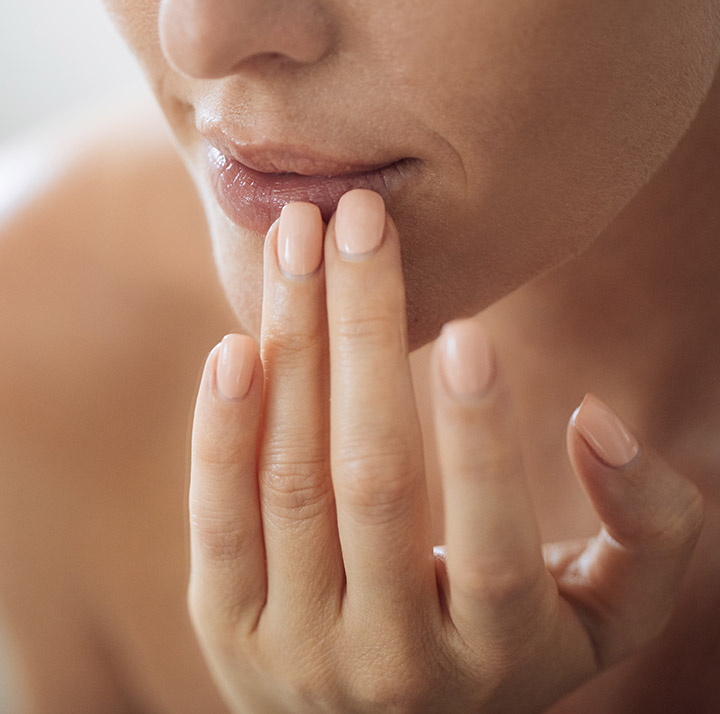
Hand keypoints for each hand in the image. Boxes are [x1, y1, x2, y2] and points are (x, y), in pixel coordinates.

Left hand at [187, 190, 702, 713]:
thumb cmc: (506, 643)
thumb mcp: (602, 609)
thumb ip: (646, 528)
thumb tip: (597, 422)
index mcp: (498, 654)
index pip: (494, 547)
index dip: (482, 437)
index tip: (466, 327)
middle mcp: (392, 660)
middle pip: (372, 483)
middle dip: (364, 335)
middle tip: (361, 219)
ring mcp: (297, 648)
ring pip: (291, 482)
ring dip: (293, 347)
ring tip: (297, 238)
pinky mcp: (228, 629)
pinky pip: (218, 522)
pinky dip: (221, 432)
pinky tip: (237, 343)